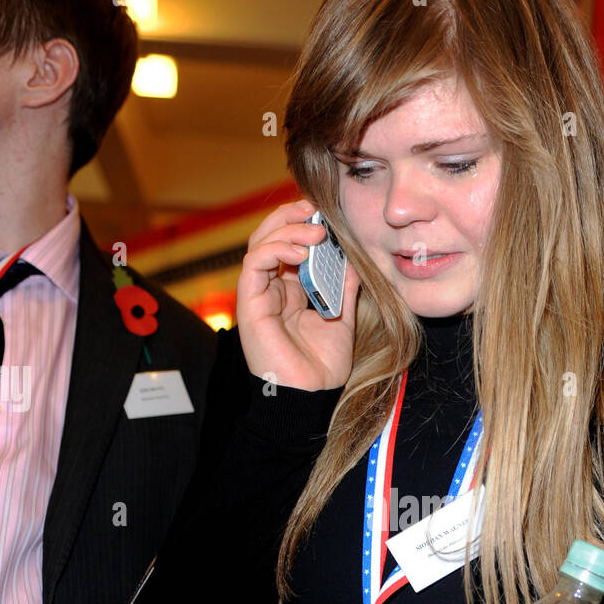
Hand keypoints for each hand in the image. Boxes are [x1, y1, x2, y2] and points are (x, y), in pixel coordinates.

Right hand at [236, 198, 360, 389]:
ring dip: (287, 230)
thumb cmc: (322, 366)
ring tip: (315, 231)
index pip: (290, 246)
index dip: (303, 225)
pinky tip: (301, 250)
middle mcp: (272, 290)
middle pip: (270, 237)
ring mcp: (259, 296)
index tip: (326, 215)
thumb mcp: (341, 318)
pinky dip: (276, 248)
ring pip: (260, 244)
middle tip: (314, 209)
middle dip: (291, 217)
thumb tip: (353, 260)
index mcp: (291, 292)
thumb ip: (343, 288)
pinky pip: (254, 263)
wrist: (311, 395)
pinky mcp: (250, 303)